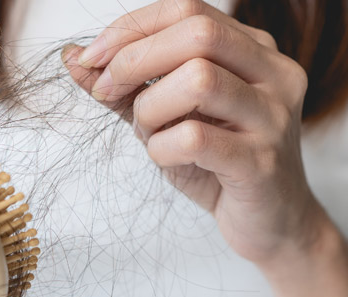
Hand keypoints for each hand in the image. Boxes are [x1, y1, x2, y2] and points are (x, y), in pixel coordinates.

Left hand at [62, 0, 322, 263]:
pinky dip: (162, 147)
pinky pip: (194, 138)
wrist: (272, 224)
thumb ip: (126, 86)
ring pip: (198, 79)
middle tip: (105, 91)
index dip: (131, 28)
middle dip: (134, 59)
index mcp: (254, 50)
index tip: (91, 59)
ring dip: (150, 108)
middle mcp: (274, 73)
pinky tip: (167, 158)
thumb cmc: (219, 165)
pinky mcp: (262, 162)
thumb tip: (73, 55)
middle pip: (198, 33)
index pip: (187, 9)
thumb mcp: (168, 117)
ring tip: (148, 133)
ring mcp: (274, 116)